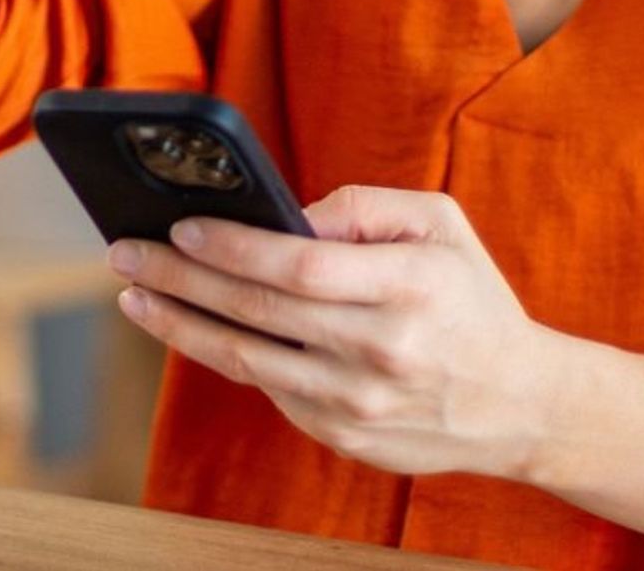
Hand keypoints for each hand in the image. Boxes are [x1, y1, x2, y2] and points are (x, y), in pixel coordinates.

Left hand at [107, 185, 559, 479]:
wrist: (520, 404)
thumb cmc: (467, 298)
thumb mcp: (438, 225)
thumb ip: (361, 206)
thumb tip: (284, 213)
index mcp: (409, 288)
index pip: (300, 266)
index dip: (232, 247)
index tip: (179, 228)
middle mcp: (382, 351)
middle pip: (258, 311)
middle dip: (178, 278)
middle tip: (123, 252)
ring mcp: (359, 403)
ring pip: (246, 359)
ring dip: (178, 323)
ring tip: (133, 294)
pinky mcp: (344, 436)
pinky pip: (266, 389)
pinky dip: (219, 355)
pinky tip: (184, 326)